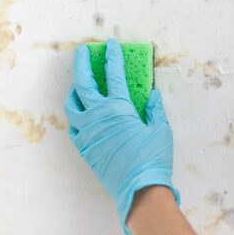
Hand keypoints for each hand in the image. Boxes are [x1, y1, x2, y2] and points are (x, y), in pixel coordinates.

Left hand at [64, 38, 179, 234]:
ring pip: (72, 104)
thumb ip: (155, 109)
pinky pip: (74, 126)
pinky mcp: (84, 148)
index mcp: (118, 109)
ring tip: (79, 84)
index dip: (113, 57)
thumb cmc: (153, 159)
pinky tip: (82, 114)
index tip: (111, 45)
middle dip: (82, 63)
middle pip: (82, 83)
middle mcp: (98, 117)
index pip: (114, 75)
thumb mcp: (161, 130)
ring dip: (75, 90)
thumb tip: (152, 95)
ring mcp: (88, 132)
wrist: (139, 190)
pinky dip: (76, 116)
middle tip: (83, 51)